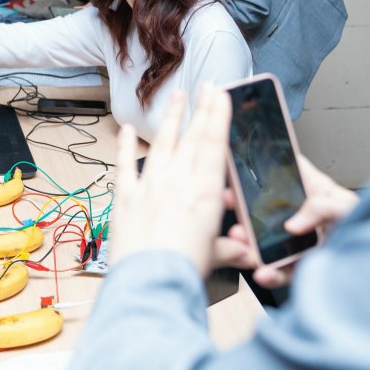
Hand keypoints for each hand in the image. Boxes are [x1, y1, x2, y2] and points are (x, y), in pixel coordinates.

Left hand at [110, 86, 232, 278]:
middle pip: (192, 138)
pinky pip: (125, 166)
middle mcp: (177, 182)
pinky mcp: (127, 198)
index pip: (214, 144)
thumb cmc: (183, 270)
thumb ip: (230, 248)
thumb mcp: (216, 257)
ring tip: (177, 98)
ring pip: (163, 144)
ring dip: (171, 119)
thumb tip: (244, 251)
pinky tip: (127, 130)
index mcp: (204, 192)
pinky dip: (125, 146)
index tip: (220, 94)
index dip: (218, 116)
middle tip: (205, 87)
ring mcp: (150, 186)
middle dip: (200, 110)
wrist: (149, 283)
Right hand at [241, 155, 357, 287]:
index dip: (261, 170)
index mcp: (313, 191)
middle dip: (245, 210)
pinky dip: (270, 274)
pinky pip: (281, 271)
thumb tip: (294, 223)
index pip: (284, 173)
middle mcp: (302, 216)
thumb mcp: (347, 207)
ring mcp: (300, 243)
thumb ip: (321, 208)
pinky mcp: (302, 267)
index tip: (240, 171)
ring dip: (250, 242)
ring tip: (242, 241)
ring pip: (267, 241)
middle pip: (266, 210)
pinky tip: (264, 272)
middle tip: (233, 206)